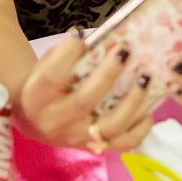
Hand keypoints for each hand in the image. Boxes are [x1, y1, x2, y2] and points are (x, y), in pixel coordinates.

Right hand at [16, 31, 153, 150]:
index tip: (80, 33)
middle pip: (84, 101)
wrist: (33, 121)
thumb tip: (100, 41)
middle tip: (125, 51)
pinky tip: (147, 109)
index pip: (51, 76)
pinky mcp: (93, 148)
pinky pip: (123, 143)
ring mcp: (76, 138)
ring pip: (109, 126)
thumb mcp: (43, 67)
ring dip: (132, 101)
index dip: (66, 54)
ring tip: (145, 77)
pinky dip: (140, 128)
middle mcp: (54, 122)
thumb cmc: (42, 85)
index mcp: (35, 98)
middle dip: (108, 74)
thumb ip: (65, 55)